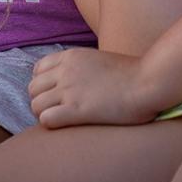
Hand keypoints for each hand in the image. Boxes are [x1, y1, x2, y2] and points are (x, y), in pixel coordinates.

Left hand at [29, 47, 158, 127]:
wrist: (149, 81)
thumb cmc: (133, 74)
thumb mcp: (99, 60)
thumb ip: (83, 66)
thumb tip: (79, 80)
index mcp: (71, 56)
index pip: (37, 70)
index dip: (44, 85)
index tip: (56, 95)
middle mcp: (65, 71)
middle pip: (32, 88)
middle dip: (41, 101)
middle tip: (57, 110)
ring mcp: (69, 90)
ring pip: (35, 104)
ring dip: (45, 114)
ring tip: (62, 119)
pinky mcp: (77, 109)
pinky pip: (46, 119)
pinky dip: (51, 124)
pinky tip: (66, 125)